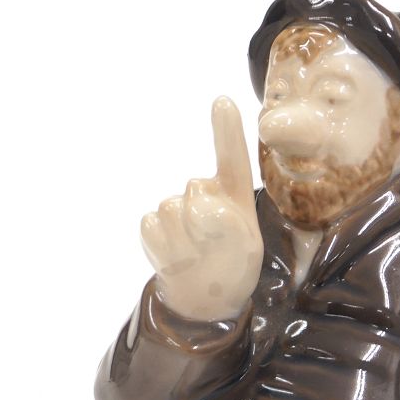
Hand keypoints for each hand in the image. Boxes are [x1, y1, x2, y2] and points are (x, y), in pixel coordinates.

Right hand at [140, 97, 261, 323]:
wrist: (205, 297)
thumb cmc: (233, 267)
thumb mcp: (246, 250)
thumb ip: (230, 224)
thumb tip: (197, 206)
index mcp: (234, 194)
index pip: (231, 157)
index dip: (227, 130)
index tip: (222, 102)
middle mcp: (203, 193)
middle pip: (195, 191)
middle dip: (205, 224)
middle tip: (215, 251)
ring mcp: (175, 207)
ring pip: (173, 211)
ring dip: (186, 240)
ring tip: (197, 257)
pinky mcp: (153, 224)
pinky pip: (153, 226)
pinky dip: (165, 247)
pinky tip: (177, 258)